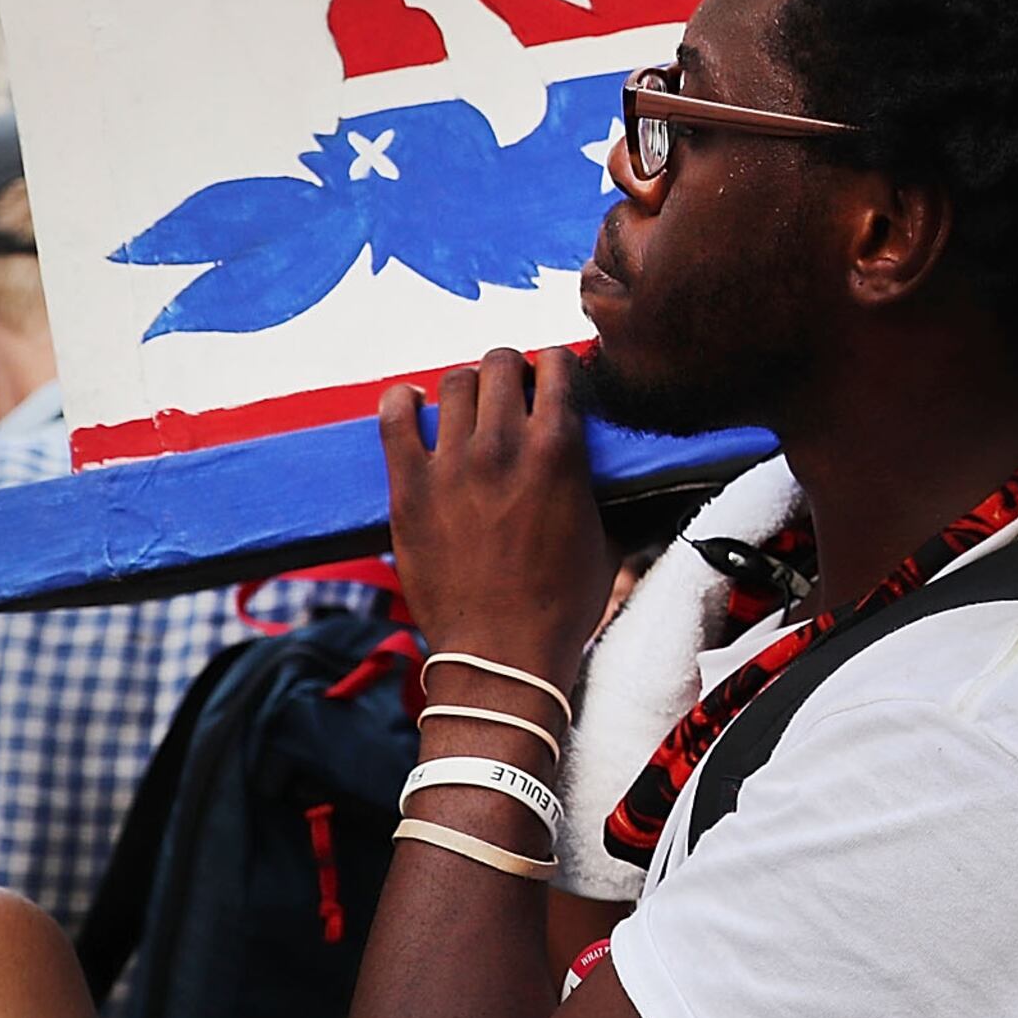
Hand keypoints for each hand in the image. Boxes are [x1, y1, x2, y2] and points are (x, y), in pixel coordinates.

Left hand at [378, 349, 614, 699]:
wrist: (502, 653)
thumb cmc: (559, 606)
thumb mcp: (607, 541)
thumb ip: (606, 495)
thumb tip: (623, 481)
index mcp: (558, 451)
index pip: (556, 367)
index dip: (556, 365)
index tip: (552, 375)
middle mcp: (503, 446)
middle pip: (500, 363)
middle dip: (510, 368)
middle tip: (511, 389)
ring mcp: (451, 464)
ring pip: (453, 383)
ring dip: (465, 385)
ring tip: (468, 402)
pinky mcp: (409, 487)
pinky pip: (395, 419)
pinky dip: (403, 402)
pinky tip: (412, 403)